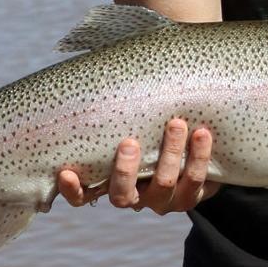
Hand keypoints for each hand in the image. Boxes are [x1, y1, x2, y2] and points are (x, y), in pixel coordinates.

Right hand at [55, 118, 216, 214]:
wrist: (192, 153)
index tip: (64, 173)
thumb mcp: (130, 122)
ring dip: (170, 153)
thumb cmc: (148, 129)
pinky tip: (202, 133)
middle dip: (126, 170)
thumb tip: (99, 66)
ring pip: (164, 184)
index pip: (83, 195)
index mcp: (110, 184)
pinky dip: (199, 156)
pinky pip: (196, 180)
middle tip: (129, 142)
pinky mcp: (191, 196)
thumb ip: (116, 108)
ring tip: (177, 124)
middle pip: (123, 195)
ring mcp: (163, 200)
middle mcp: (134, 197)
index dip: (73, 189)